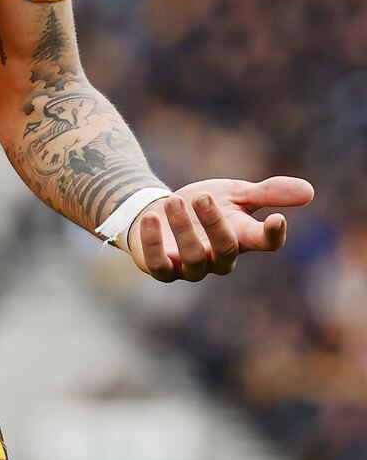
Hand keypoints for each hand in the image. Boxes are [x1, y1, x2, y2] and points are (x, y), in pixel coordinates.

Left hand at [129, 176, 314, 281]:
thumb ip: (267, 193)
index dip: (272, 235)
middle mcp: (218, 258)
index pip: (263, 243)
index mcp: (241, 237)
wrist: (162, 210)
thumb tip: (309, 191)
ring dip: (183, 229)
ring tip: (175, 200)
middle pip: (226, 250)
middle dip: (216, 225)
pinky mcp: (161, 268)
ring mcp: (190, 267)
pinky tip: (150, 217)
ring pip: (194, 259)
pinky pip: (159, 266)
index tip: (277, 219)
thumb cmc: (204, 205)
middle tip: (203, 196)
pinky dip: (153, 244)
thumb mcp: (235, 193)